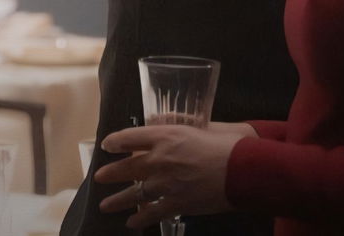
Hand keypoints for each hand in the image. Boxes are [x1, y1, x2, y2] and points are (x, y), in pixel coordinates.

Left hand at [93, 124, 247, 227]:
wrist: (245, 170)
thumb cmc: (229, 145)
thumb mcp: (203, 126)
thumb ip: (182, 125)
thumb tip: (168, 121)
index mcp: (165, 137)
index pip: (129, 137)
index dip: (115, 142)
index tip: (107, 145)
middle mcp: (160, 160)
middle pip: (127, 168)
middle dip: (110, 173)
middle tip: (99, 177)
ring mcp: (166, 184)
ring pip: (134, 194)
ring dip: (117, 201)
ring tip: (105, 205)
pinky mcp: (177, 203)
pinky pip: (152, 213)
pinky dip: (140, 219)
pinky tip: (132, 223)